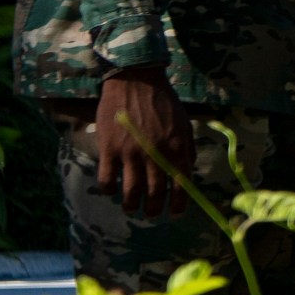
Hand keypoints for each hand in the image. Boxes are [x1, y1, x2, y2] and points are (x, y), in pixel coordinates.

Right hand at [95, 67, 193, 217]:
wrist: (136, 80)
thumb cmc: (163, 102)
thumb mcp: (184, 124)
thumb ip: (187, 149)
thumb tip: (188, 172)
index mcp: (177, 148)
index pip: (181, 185)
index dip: (179, 203)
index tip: (176, 214)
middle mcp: (155, 154)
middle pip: (154, 193)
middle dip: (154, 209)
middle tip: (151, 214)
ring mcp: (130, 153)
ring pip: (130, 192)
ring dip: (131, 205)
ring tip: (131, 208)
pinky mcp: (109, 149)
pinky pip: (106, 179)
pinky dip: (109, 190)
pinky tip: (111, 191)